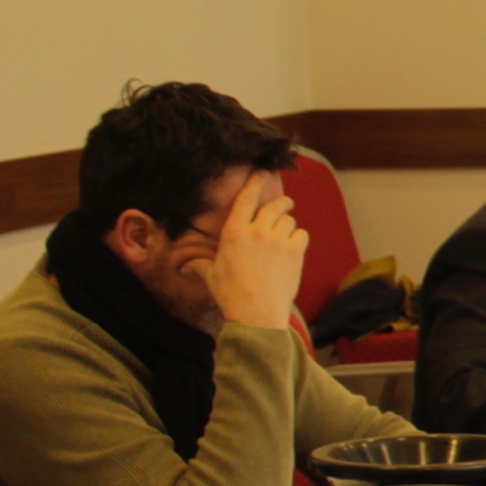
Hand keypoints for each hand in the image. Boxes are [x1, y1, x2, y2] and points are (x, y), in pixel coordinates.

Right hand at [200, 173, 307, 328]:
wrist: (257, 313)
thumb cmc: (231, 295)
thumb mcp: (211, 276)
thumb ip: (200, 265)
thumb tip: (184, 265)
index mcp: (233, 232)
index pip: (245, 198)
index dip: (255, 181)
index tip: (262, 171)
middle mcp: (257, 231)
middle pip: (274, 205)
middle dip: (281, 202)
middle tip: (284, 203)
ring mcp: (278, 240)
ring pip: (289, 219)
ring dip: (288, 224)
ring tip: (284, 233)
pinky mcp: (295, 252)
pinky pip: (302, 234)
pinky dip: (299, 238)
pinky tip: (293, 247)